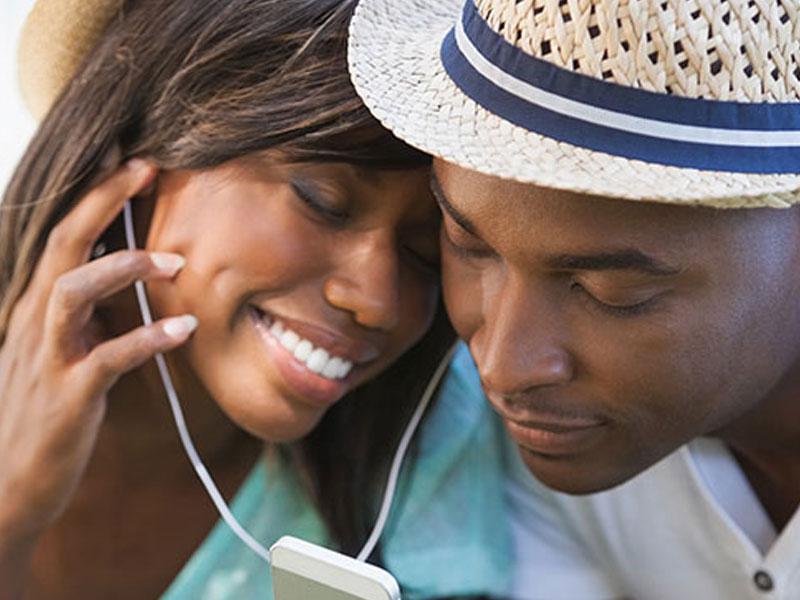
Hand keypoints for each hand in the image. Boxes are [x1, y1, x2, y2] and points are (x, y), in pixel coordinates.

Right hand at [0, 160, 195, 593]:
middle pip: (63, 244)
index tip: (129, 158)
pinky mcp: (71, 395)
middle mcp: (37, 320)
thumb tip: (130, 278)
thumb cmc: (46, 410)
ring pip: (74, 291)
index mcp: (39, 305)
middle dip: (103, 201)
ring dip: (126, 268)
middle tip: (148, 168)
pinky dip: (148, 340)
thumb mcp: (64, 349)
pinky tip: (185, 332)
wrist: (9, 483)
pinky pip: (110, 359)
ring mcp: (50, 356)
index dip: (92, 194)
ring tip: (177, 263)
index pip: (62, 235)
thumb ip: (91, 313)